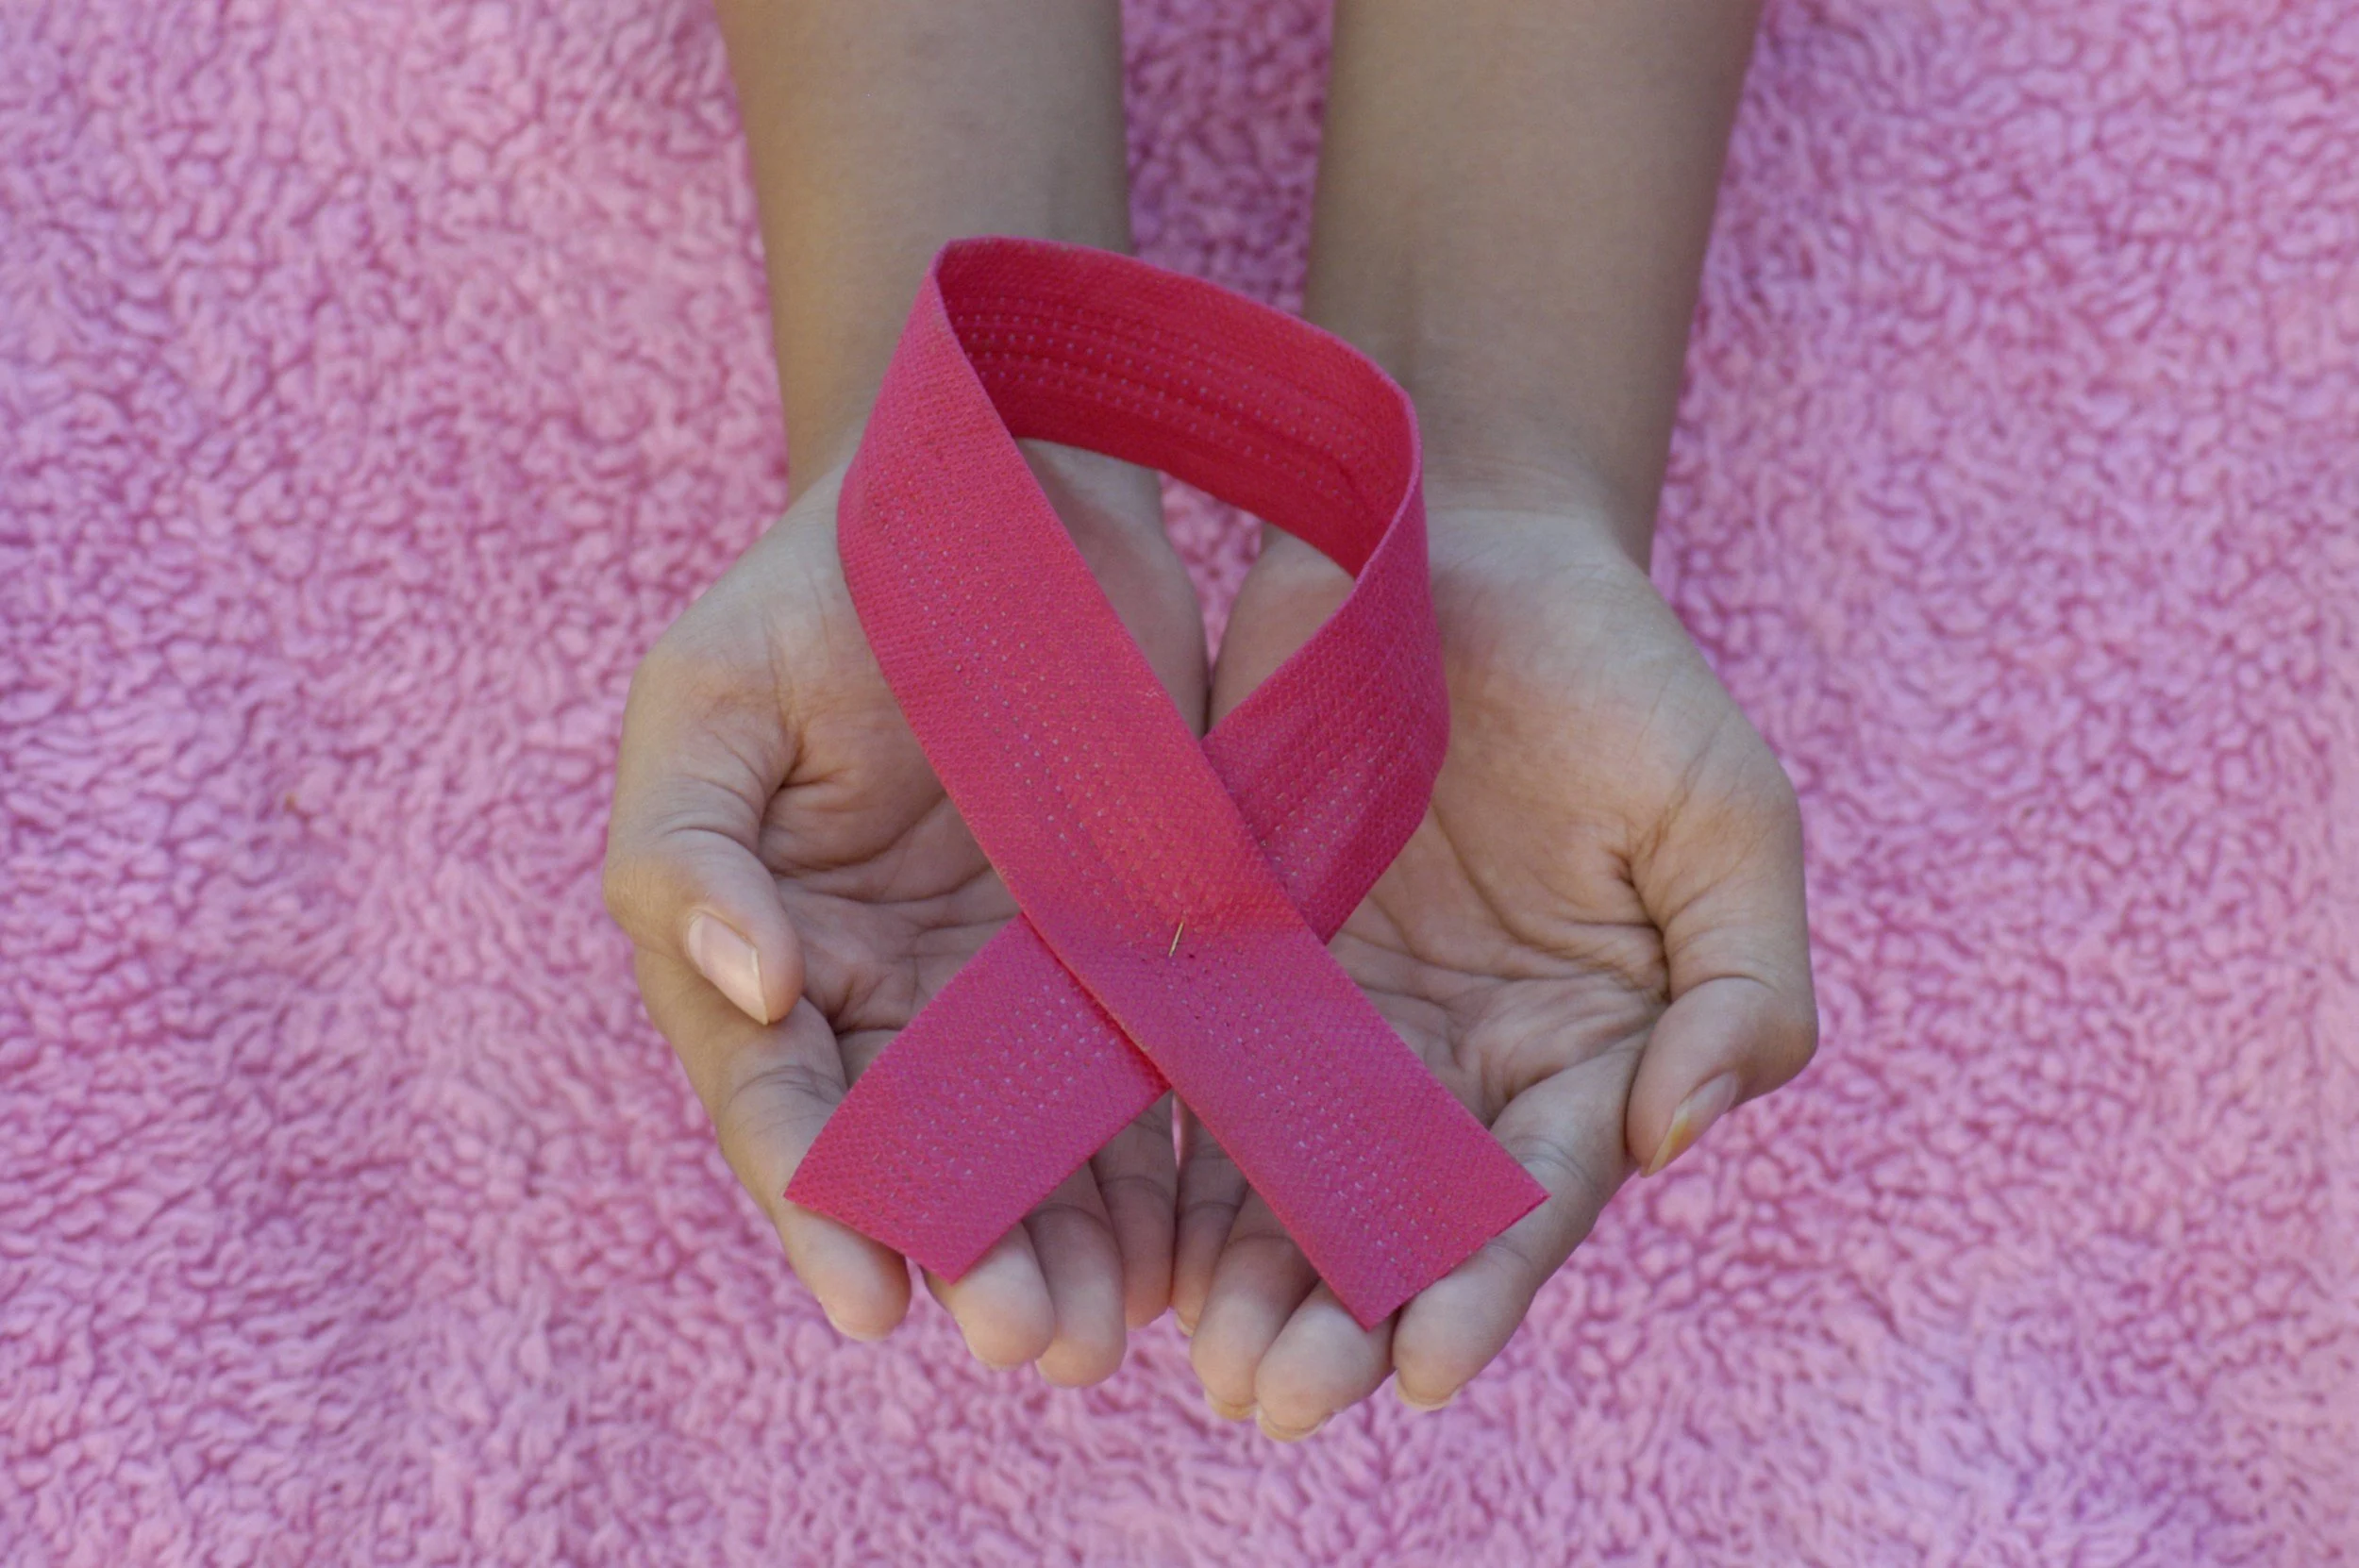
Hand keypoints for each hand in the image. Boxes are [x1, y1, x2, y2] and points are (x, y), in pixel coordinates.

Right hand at [603, 442, 1205, 1383]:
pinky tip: (1195, 1242)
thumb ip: (692, 851)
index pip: (782, 1103)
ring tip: (1112, 1332)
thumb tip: (756, 993)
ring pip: (1037, 1146)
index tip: (875, 1300)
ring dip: (1071, 1246)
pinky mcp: (1125, 946)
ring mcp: (1008, 981)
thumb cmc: (826, 589)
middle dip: (972, 1257)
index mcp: (764, 949)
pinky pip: (1141, 1075)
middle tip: (1030, 1342)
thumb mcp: (712, 701)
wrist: (1006, 490)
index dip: (821, 1207)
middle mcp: (886, 993)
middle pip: (921, 1159)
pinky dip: (1162, 1163)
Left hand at [1175, 503, 1816, 1436]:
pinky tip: (1129, 1239)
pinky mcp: (1231, 959)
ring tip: (1207, 1363)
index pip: (1532, 1195)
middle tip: (1279, 1398)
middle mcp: (1449, 1065)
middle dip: (1341, 1318)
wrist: (1455, 547)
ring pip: (1282, 1180)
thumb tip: (1681, 1132)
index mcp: (1579, 1050)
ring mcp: (1332, 1022)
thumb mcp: (1723, 812)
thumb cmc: (1614, 676)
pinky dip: (1161, 1162)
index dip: (1484, 1283)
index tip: (1431, 1367)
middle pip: (1394, 1222)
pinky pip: (1188, 1076)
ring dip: (1245, 1278)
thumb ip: (1742, 981)